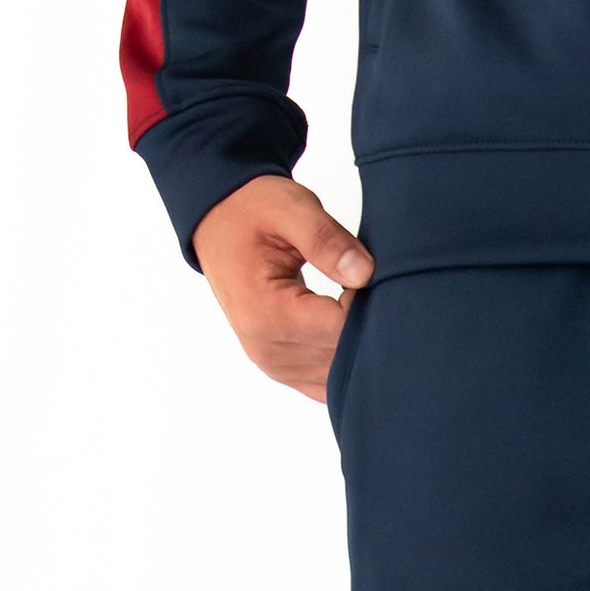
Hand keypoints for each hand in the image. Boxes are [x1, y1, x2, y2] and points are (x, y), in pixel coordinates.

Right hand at [192, 175, 374, 402]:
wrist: (220, 222)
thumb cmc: (253, 212)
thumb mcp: (290, 208)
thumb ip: (327, 240)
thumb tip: (364, 273)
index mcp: (267, 313)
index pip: (341, 327)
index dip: (366, 303)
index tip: (366, 273)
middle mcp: (268, 349)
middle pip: (342, 356)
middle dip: (366, 326)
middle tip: (369, 288)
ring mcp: (274, 365)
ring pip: (339, 374)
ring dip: (357, 344)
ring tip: (352, 302)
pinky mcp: (283, 370)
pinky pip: (327, 382)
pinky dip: (344, 361)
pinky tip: (347, 329)